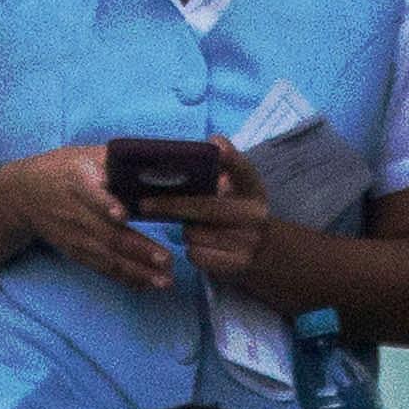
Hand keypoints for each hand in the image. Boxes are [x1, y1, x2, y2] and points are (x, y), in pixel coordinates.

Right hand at [0, 147, 176, 287]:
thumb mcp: (83, 155)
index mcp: (79, 183)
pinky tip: (146, 285)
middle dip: (138, 250)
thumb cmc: (62, 169)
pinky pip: (101, 268)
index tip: (122, 215)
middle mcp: (76, 213)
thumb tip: (154, 160)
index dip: (106, 205)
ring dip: (136, 272)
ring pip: (107, 257)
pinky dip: (124, 278)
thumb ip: (115, 158)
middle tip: (165, 260)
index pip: (92, 196)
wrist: (22, 195)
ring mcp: (75, 236)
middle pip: (107, 234)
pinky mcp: (75, 251)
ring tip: (163, 281)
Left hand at [159, 154, 274, 282]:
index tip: (214, 144)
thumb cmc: (237, 212)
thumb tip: (208, 145)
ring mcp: (248, 241)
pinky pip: (196, 255)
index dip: (230, 157)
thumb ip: (223, 171)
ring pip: (195, 234)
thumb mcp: (238, 189)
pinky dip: (192, 250)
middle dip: (172, 206)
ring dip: (186, 230)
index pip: (244, 169)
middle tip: (144, 204)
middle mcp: (255, 214)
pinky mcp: (237, 265)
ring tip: (194, 227)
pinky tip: (201, 245)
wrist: (264, 251)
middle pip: (206, 208)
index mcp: (254, 189)